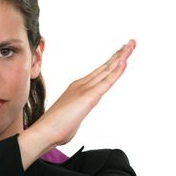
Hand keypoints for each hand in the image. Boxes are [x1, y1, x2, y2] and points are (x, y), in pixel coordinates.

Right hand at [18, 39, 135, 168]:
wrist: (44, 131)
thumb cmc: (55, 128)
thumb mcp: (72, 118)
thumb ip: (76, 114)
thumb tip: (76, 117)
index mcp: (77, 88)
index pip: (99, 73)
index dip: (111, 62)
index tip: (120, 55)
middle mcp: (82, 84)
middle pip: (105, 67)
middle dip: (119, 55)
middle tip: (131, 43)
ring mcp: (85, 89)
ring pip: (107, 70)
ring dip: (121, 57)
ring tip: (131, 45)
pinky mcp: (89, 97)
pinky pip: (106, 82)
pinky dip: (116, 72)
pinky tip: (124, 62)